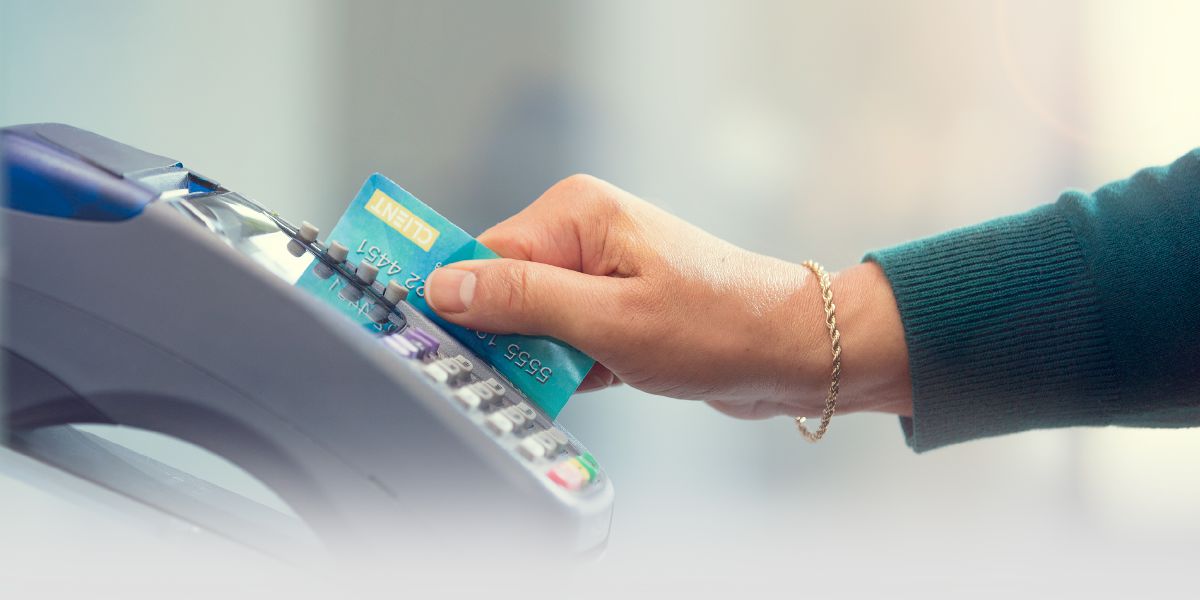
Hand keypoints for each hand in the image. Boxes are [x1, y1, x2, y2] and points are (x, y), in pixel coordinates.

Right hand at [425, 175, 911, 418]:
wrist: (793, 351)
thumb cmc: (718, 326)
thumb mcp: (608, 319)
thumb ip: (522, 300)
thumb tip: (444, 286)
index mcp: (577, 214)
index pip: (483, 254)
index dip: (462, 303)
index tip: (440, 345)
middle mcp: (585, 232)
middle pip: (503, 289)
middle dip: (510, 337)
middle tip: (535, 371)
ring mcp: (602, 270)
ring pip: (532, 320)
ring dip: (545, 358)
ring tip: (587, 374)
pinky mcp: (615, 305)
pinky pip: (565, 337)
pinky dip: (573, 366)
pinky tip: (604, 377)